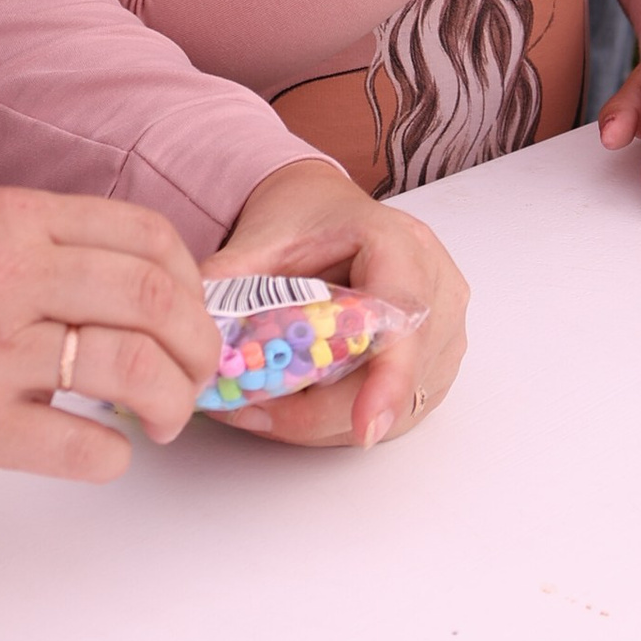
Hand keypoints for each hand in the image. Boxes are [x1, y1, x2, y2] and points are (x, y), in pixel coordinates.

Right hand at [0, 192, 220, 482]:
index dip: (192, 284)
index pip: (148, 240)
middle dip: (197, 348)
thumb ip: (46, 247)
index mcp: (13, 218)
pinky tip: (102, 451)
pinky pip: (79, 447)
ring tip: (160, 418)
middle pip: (156, 301)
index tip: (191, 316)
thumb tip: (136, 289)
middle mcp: (6, 274)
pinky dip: (112, 455)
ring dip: (169, 402)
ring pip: (131, 370)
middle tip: (194, 376)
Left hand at [199, 157, 468, 449]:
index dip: (387, 379)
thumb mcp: (261, 238)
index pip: (405, 319)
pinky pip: (399, 411)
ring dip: (329, 419)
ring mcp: (446, 328)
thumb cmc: (306, 219)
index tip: (364, 427)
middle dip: (321, 410)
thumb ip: (229, 280)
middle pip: (396, 377)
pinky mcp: (437, 360)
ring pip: (399, 406)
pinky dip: (347, 418)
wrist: (329, 212)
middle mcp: (438, 287)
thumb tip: (195, 331)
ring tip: (267, 401)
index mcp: (399, 244)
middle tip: (250, 412)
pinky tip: (302, 400)